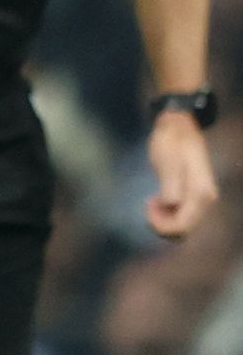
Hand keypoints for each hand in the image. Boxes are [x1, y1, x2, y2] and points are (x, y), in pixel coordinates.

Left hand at [145, 112, 219, 239]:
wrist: (178, 126)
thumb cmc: (170, 141)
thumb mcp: (167, 160)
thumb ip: (171, 184)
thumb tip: (172, 204)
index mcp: (200, 192)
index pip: (183, 225)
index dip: (161, 224)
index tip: (148, 205)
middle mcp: (206, 199)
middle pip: (183, 229)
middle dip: (162, 223)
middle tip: (148, 204)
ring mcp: (202, 198)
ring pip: (183, 224)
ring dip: (164, 219)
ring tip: (152, 201)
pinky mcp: (195, 196)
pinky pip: (182, 215)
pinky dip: (168, 213)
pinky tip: (158, 200)